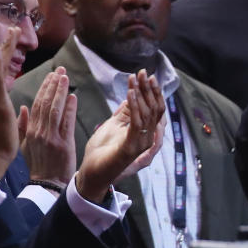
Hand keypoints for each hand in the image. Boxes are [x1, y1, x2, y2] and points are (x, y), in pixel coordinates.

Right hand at [18, 67, 76, 188]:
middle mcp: (39, 132)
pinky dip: (69, 108)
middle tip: (60, 69)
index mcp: (30, 131)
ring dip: (60, 92)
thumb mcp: (25, 145)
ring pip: (55, 109)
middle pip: (45, 103)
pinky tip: (72, 96)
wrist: (47, 184)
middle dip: (52, 85)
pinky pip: (66, 122)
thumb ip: (23, 126)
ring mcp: (51, 137)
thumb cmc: (38, 164)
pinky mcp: (63, 144)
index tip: (51, 75)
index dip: (44, 88)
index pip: (37, 104)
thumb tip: (23, 107)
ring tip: (65, 77)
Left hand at [76, 70, 164, 203]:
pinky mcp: (132, 147)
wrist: (91, 174)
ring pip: (149, 113)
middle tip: (143, 72)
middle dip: (150, 88)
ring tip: (135, 79)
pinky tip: (129, 93)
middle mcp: (149, 139)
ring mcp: (142, 144)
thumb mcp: (114, 126)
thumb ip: (125, 112)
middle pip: (156, 109)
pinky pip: (137, 123)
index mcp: (146, 134)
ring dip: (142, 93)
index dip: (153, 91)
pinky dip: (134, 106)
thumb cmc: (102, 152)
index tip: (145, 75)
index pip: (156, 108)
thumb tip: (133, 94)